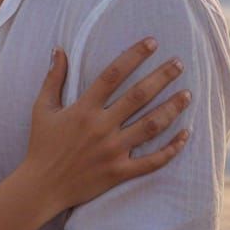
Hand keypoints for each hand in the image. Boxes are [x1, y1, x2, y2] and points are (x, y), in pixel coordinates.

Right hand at [24, 37, 189, 212]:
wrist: (42, 186)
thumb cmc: (42, 144)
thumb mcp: (42, 108)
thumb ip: (53, 78)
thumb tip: (59, 49)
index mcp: (83, 109)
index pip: (113, 75)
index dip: (134, 56)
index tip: (152, 42)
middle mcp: (101, 127)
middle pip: (138, 96)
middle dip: (161, 77)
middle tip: (179, 63)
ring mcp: (113, 151)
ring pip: (151, 126)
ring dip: (172, 108)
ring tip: (187, 94)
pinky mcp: (120, 172)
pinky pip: (152, 161)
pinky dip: (171, 149)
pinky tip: (186, 134)